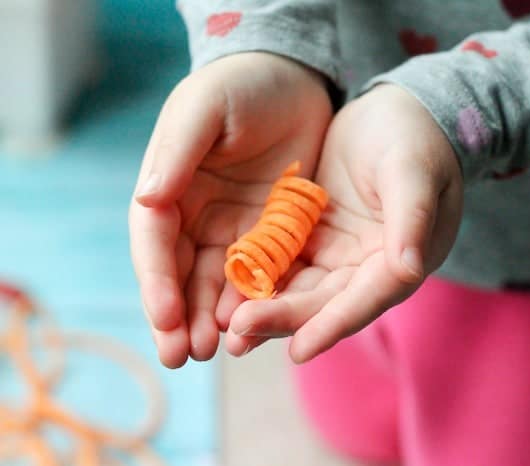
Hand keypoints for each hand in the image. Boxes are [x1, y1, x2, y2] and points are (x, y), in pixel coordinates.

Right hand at [129, 53, 332, 367]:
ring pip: (219, 284)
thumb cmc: (240, 86)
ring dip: (213, 319)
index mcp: (171, 188)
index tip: (166, 317)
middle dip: (179, 316)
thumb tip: (147, 200)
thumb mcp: (203, 109)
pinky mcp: (272, 234)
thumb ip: (177, 151)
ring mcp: (235, 228)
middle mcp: (197, 216)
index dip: (157, 281)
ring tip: (212, 351)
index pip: (156, 242)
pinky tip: (253, 325)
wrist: (293, 79)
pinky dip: (254, 301)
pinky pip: (261, 274)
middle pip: (182, 274)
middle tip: (181, 355)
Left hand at [226, 84, 462, 362]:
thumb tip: (409, 270)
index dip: (332, 325)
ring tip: (228, 328)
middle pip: (324, 303)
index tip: (299, 349)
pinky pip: (283, 263)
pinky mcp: (313, 237)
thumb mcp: (413, 172)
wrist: (394, 114)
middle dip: (284, 320)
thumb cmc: (413, 139)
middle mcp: (367, 268)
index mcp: (398, 260)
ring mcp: (337, 254)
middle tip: (239, 335)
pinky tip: (227, 289)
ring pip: (299, 290)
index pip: (365, 301)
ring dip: (266, 308)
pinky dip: (259, 278)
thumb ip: (411, 218)